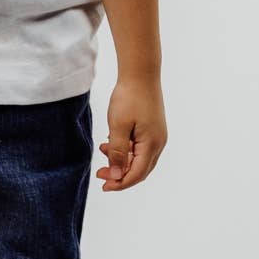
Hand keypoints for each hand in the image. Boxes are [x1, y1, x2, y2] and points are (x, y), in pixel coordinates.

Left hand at [96, 74, 166, 191]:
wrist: (140, 73)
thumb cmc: (129, 97)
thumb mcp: (118, 126)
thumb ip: (117, 152)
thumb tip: (116, 175)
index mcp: (152, 145)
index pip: (136, 174)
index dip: (119, 183)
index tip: (103, 185)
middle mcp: (158, 143)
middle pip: (140, 169)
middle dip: (120, 175)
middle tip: (100, 174)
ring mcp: (157, 135)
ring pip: (139, 158)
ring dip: (121, 160)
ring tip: (102, 151)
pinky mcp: (152, 128)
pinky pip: (139, 147)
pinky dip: (126, 149)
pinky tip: (111, 142)